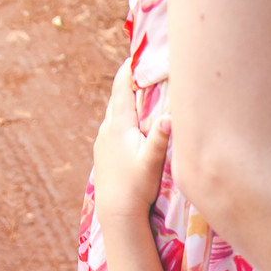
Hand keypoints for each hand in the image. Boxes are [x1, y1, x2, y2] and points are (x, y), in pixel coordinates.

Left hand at [92, 60, 170, 220]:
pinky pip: (110, 129)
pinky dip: (120, 120)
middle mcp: (106, 130)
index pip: (121, 89)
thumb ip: (160, 138)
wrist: (116, 213)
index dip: (128, 70)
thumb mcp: (152, 162)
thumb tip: (169, 116)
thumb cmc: (136, 188)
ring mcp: (101, 143)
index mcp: (119, 126)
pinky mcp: (102, 155)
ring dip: (124, 104)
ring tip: (137, 96)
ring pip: (112, 115)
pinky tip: (129, 128)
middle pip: (116, 99)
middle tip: (141, 71)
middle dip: (127, 84)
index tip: (135, 57)